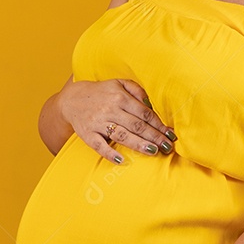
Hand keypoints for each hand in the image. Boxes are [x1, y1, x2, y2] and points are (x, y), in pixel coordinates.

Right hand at [58, 79, 175, 162]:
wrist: (72, 99)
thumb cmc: (101, 92)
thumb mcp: (119, 84)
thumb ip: (137, 90)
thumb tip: (151, 104)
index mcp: (120, 97)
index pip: (144, 113)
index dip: (159, 125)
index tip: (171, 134)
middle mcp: (110, 110)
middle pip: (136, 125)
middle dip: (154, 137)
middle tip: (167, 147)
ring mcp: (98, 123)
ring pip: (122, 135)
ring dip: (139, 144)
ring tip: (153, 151)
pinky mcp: (87, 134)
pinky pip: (99, 145)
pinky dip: (109, 153)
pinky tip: (121, 160)